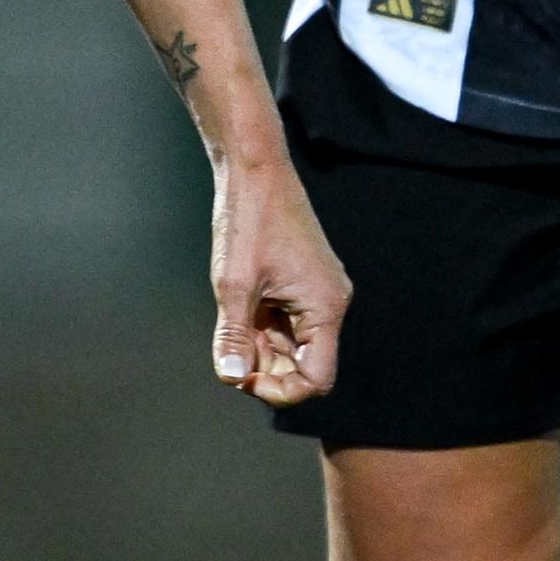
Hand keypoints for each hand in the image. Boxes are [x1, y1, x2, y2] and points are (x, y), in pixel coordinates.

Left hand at [209, 154, 349, 408]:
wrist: (255, 170)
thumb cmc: (250, 220)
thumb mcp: (234, 285)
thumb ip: (234, 337)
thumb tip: (232, 378)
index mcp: (325, 307)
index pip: (317, 378)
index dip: (280, 390)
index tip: (244, 376)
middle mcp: (329, 303)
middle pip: (303, 364)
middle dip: (266, 367)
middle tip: (231, 351)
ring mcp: (316, 293)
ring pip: (291, 344)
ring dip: (260, 346)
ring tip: (233, 323)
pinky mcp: (303, 284)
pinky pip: (286, 322)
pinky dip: (262, 326)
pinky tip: (240, 310)